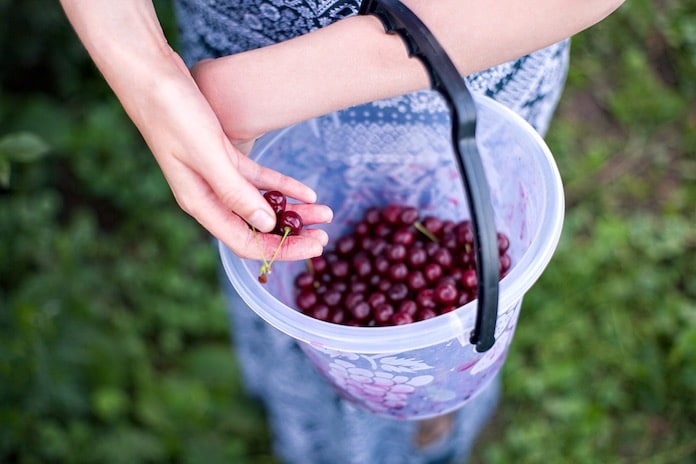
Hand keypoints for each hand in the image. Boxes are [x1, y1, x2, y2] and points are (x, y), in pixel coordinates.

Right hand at [139, 57, 332, 259]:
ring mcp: (216, 177)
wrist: (151, 75)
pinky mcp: (223, 156)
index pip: (245, 242)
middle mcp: (208, 196)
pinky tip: (307, 192)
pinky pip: (258, 179)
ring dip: (293, 211)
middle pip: (256, 228)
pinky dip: (282, 186)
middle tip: (325, 238)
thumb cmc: (172, 114)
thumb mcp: (208, 155)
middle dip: (292, 235)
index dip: (281, 250)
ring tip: (325, 212)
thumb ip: (235, 193)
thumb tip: (265, 225)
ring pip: (261, 204)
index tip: (313, 247)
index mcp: (200, 203)